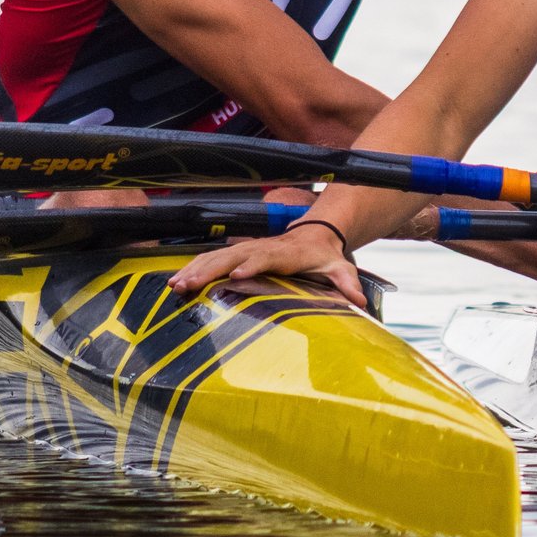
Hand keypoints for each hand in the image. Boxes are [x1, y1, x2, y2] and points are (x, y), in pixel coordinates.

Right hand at [167, 224, 364, 308]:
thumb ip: (348, 284)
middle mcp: (263, 247)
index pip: (268, 256)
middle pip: (233, 255)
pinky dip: (194, 267)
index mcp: (287, 252)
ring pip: (218, 256)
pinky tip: (176, 281)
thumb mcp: (340, 268)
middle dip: (210, 269)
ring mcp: (249, 248)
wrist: (316, 234)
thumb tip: (360, 301)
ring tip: (175, 286)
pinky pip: (213, 259)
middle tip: (188, 285)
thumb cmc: (326, 256)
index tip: (237, 274)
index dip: (253, 263)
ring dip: (196, 269)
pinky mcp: (239, 252)